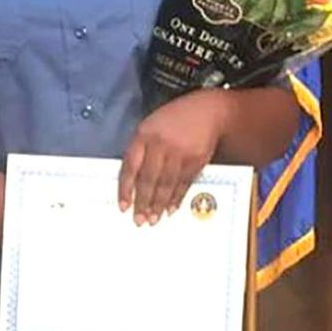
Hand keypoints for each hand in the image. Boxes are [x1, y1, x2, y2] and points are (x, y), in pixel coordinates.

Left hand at [117, 90, 228, 225]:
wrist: (208, 111)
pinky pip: (183, 183)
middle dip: (143, 203)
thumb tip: (133, 179)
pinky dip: (176, 198)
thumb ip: (141, 148)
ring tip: (153, 219)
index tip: (123, 205)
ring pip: (166, 184)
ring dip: (159, 205)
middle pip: (148, 179)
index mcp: (144, 134)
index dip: (125, 188)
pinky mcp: (196, 160)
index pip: (130, 166)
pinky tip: (170, 208)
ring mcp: (180, 153)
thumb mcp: (150, 126)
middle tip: (139, 220)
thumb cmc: (175, 118)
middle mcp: (160, 144)